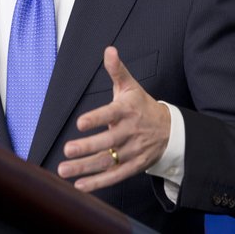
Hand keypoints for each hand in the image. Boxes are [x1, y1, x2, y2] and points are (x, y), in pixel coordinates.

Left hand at [57, 46, 170, 191]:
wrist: (170, 130)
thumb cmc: (142, 105)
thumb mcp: (131, 86)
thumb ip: (117, 70)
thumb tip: (108, 49)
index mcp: (128, 110)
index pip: (111, 114)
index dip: (97, 119)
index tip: (80, 123)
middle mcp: (130, 132)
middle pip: (108, 142)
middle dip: (87, 148)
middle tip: (67, 150)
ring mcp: (133, 151)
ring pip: (108, 161)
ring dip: (85, 168)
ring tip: (64, 170)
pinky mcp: (134, 166)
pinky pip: (115, 176)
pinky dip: (98, 183)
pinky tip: (80, 185)